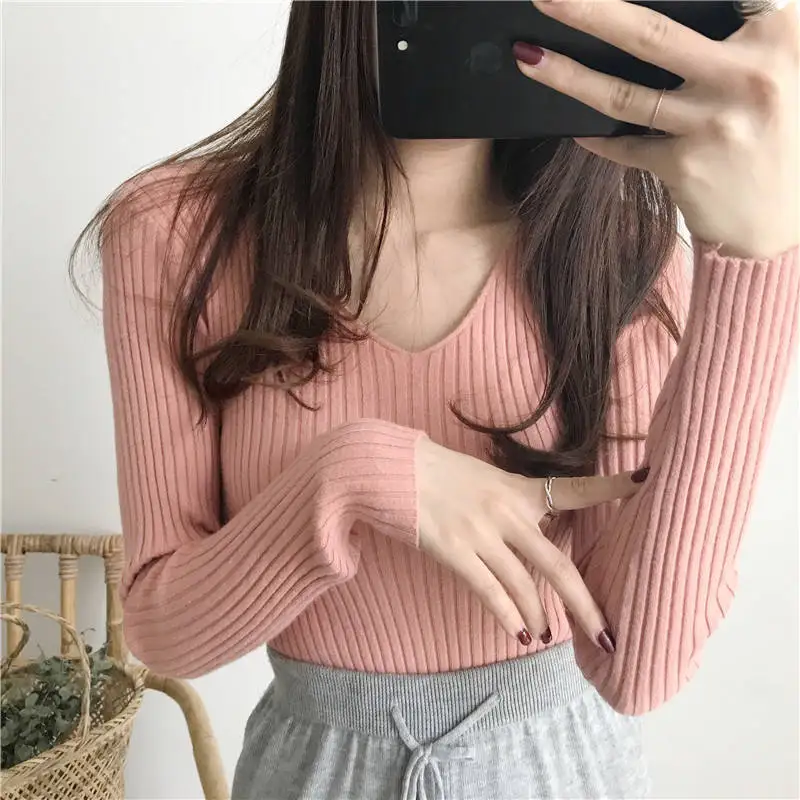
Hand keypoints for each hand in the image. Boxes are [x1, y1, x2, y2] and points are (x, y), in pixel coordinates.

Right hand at [415, 437, 646, 650]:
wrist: (394, 470)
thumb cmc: (442, 473)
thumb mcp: (488, 478)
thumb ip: (518, 504)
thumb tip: (540, 533)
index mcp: (518, 489)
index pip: (574, 490)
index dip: (611, 487)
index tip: (647, 479)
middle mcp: (506, 511)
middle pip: (556, 564)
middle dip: (585, 605)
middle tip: (608, 635)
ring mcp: (480, 532)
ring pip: (523, 585)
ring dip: (540, 617)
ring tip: (547, 636)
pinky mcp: (455, 551)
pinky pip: (489, 591)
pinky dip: (509, 616)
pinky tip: (520, 632)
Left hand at [514, 0, 798, 258]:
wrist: (787, 220)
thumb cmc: (783, 134)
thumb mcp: (780, 70)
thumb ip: (741, 38)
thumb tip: (674, 18)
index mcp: (777, 36)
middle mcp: (748, 75)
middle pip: (650, 35)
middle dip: (588, 10)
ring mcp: (712, 124)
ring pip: (622, 94)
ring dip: (567, 75)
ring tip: (530, 58)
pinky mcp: (685, 166)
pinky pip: (625, 145)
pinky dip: (597, 137)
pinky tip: (576, 129)